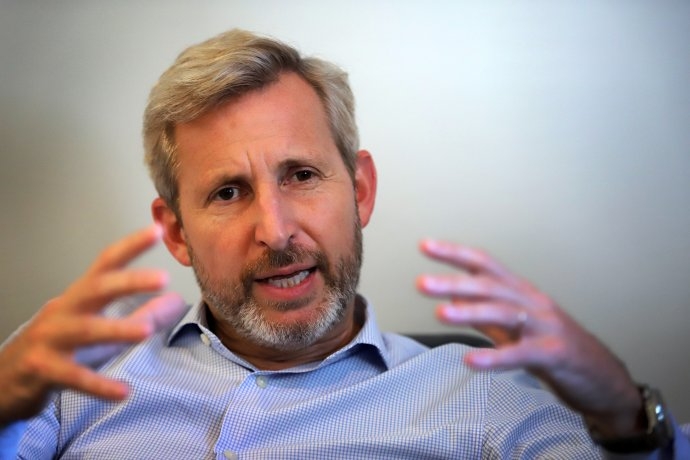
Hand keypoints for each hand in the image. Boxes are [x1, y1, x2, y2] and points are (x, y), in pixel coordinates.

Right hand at [0, 225, 186, 425]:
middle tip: (162, 277)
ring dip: (116, 329)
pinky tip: (123, 392)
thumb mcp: (99, 327)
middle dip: (128, 281)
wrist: (2, 379)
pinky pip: (73, 376)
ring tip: (145, 332)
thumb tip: (177, 302)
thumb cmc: (56, 346)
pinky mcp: (42, 370)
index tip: (156, 232)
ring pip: (84, 330)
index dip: (130, 246)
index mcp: (79, 297)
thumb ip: (139, 315)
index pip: (105, 264)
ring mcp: (49, 340)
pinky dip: (98, 384)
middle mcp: (63, 311)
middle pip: (95, 289)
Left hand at [416, 239, 643, 436]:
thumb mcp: (516, 328)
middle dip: (453, 282)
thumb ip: (486, 315)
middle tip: (421, 284)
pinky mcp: (556, 354)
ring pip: (504, 313)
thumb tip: (453, 298)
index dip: (455, 254)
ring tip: (439, 314)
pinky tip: (471, 361)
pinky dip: (495, 357)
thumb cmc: (557, 349)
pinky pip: (523, 353)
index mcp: (521, 293)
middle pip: (489, 286)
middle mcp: (533, 302)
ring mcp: (546, 327)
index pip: (484, 265)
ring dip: (470, 312)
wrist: (604, 379)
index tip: (425, 246)